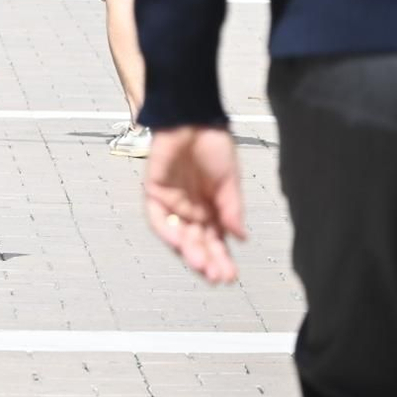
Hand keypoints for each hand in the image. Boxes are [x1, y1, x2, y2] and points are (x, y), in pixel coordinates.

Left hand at [144, 126, 246, 284]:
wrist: (194, 119)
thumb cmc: (213, 146)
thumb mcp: (230, 181)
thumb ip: (232, 209)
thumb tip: (241, 238)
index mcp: (211, 208)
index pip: (215, 240)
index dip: (222, 258)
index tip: (231, 275)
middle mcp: (191, 209)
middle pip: (197, 242)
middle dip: (207, 260)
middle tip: (218, 276)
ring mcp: (172, 201)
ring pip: (179, 234)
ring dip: (189, 251)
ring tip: (203, 266)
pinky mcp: (155, 191)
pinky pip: (158, 217)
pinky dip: (168, 231)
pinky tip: (182, 244)